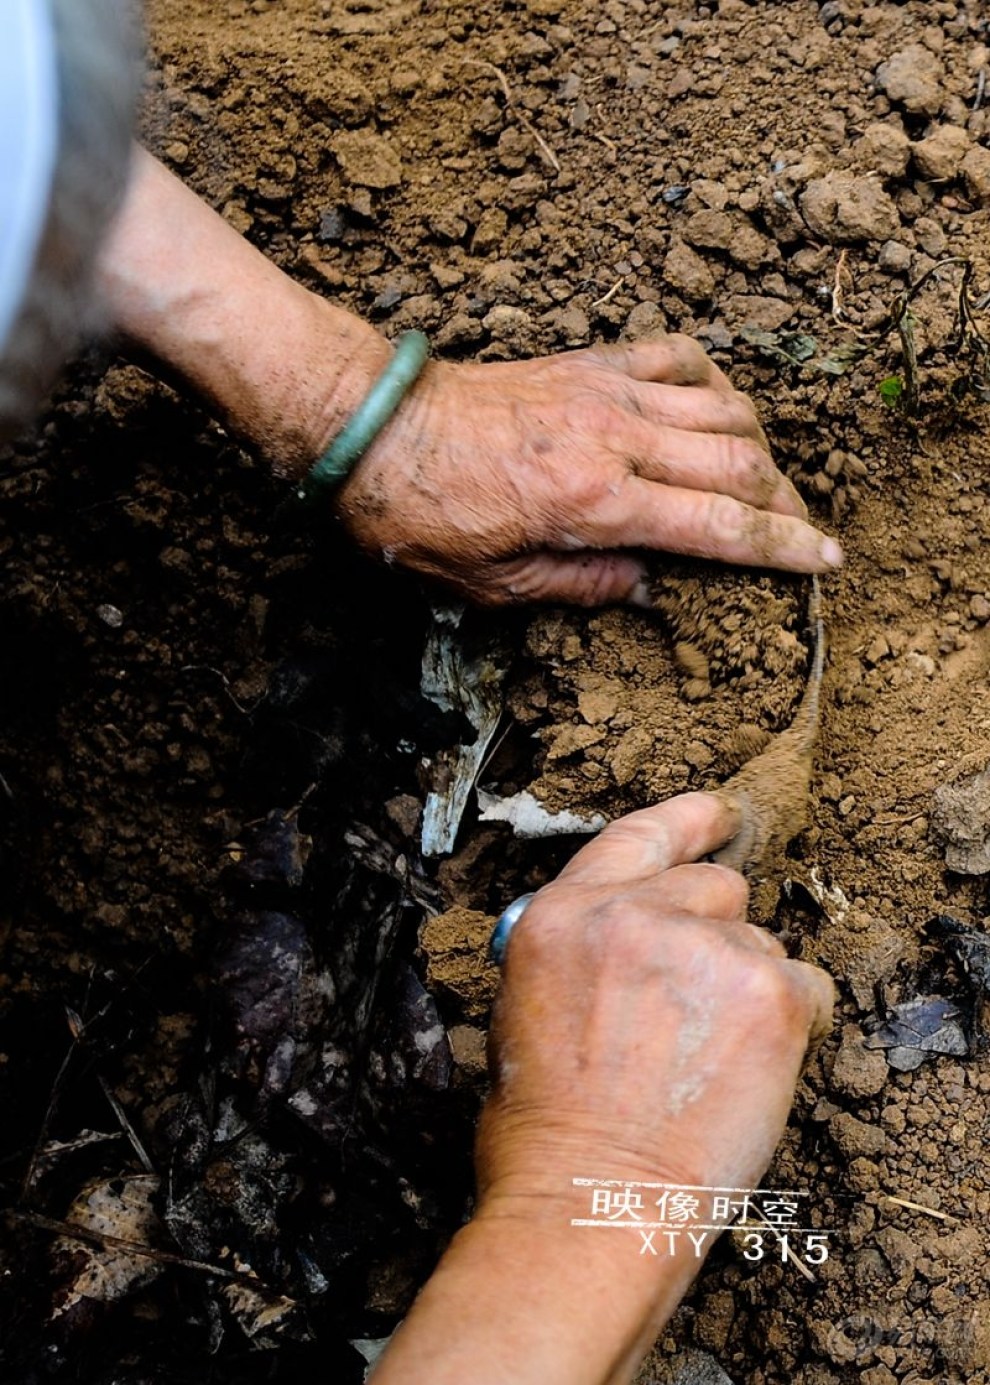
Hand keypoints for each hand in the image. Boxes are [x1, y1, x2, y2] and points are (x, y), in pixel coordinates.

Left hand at [336, 338, 842, 604]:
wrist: (373, 428)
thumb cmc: (421, 515)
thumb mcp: (494, 587)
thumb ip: (582, 587)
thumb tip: (647, 585)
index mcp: (596, 503)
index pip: (720, 526)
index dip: (783, 546)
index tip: (826, 559)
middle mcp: (616, 439)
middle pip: (741, 462)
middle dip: (787, 500)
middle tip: (802, 528)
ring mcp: (607, 391)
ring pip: (724, 406)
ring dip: (760, 443)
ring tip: (766, 478)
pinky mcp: (590, 362)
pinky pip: (678, 356)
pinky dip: (712, 380)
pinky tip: (714, 406)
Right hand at [370, 793, 832, 1384]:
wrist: (589, 1202)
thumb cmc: (545, 1135)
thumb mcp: (523, 1008)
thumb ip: (581, 951)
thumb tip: (629, 949)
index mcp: (561, 915)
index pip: (637, 836)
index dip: (688, 819)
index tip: (721, 813)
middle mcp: (630, 914)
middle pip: (716, 887)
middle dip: (717, 934)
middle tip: (700, 1010)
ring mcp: (700, 947)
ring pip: (762, 943)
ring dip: (749, 987)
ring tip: (710, 1061)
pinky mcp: (766, 992)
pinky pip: (807, 986)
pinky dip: (792, 1025)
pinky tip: (749, 1072)